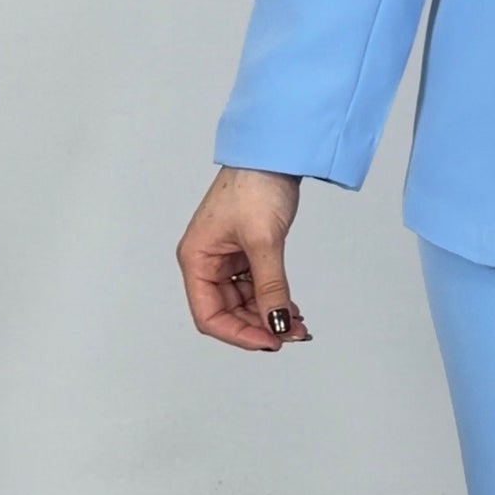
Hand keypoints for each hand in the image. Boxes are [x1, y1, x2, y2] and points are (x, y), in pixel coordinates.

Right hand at [177, 168, 310, 352]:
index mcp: (197, 260)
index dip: (238, 334)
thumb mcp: (264, 241)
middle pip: (227, 312)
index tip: (269, 342)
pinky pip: (256, 286)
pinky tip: (291, 308)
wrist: (274, 152)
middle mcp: (207, 262)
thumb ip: (270, 287)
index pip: (209, 315)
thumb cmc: (255, 184)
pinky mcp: (245, 252)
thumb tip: (277, 324)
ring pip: (244, 302)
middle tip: (292, 335)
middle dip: (259, 326)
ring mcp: (226, 258)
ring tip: (297, 325)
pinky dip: (272, 299)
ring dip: (268, 315)